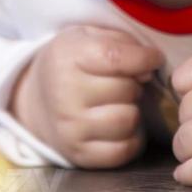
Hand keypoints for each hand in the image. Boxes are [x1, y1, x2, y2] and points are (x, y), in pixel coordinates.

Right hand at [8, 24, 165, 169]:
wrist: (37, 100)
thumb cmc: (72, 63)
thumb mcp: (89, 36)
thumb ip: (121, 42)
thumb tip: (150, 67)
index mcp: (67, 57)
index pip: (115, 57)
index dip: (144, 57)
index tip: (154, 58)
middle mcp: (64, 95)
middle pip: (126, 89)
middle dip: (135, 84)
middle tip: (125, 82)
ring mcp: (70, 128)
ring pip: (128, 120)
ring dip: (133, 110)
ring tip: (121, 103)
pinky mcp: (79, 154)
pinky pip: (124, 150)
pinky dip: (132, 137)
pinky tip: (121, 125)